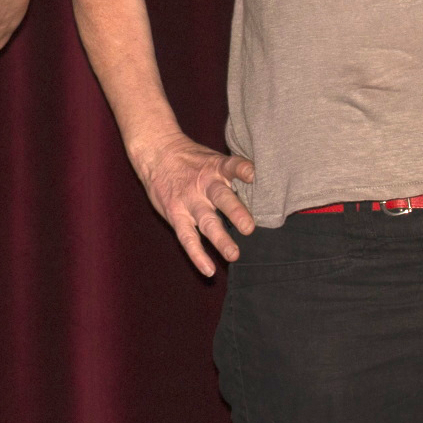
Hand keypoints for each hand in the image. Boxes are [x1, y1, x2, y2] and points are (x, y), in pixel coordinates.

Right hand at [134, 131, 256, 275]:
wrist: (156, 152)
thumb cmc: (190, 159)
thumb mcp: (212, 158)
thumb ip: (233, 174)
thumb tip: (266, 188)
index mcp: (216, 167)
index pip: (232, 166)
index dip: (243, 170)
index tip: (254, 175)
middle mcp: (205, 184)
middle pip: (221, 197)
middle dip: (235, 212)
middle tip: (249, 228)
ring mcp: (189, 200)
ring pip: (206, 221)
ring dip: (220, 239)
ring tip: (233, 254)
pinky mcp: (176, 215)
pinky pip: (187, 237)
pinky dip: (197, 255)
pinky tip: (208, 270)